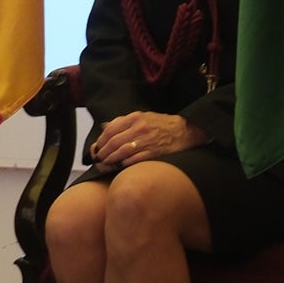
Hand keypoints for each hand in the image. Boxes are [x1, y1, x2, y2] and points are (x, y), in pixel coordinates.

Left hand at [89, 110, 203, 166]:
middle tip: (99, 158)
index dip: (101, 140)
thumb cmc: (162, 124)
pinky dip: (125, 164)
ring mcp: (147, 141)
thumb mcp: (143, 116)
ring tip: (107, 163)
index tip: (97, 147)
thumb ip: (123, 121)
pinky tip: (120, 166)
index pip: (111, 129)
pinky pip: (135, 160)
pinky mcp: (155, 153)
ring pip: (122, 152)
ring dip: (112, 159)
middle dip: (104, 152)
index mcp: (135, 117)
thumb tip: (105, 127)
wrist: (185, 130)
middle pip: (114, 142)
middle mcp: (140, 128)